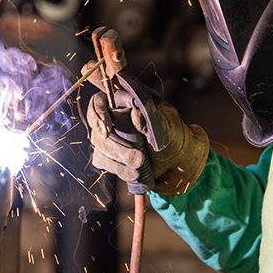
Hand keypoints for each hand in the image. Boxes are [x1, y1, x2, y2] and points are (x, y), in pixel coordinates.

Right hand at [84, 62, 209, 194]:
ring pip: (100, 146)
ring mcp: (107, 135)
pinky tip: (134, 174)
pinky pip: (103, 161)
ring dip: (120, 158)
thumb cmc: (171, 133)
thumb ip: (150, 118)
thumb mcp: (166, 123)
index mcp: (124, 99)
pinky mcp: (107, 154)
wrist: (175, 159)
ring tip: (140, 165)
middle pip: (97, 127)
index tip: (106, 131)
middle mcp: (111, 115)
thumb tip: (135, 112)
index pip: (99, 100)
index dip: (98, 113)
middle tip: (137, 157)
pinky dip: (119, 169)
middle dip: (116, 145)